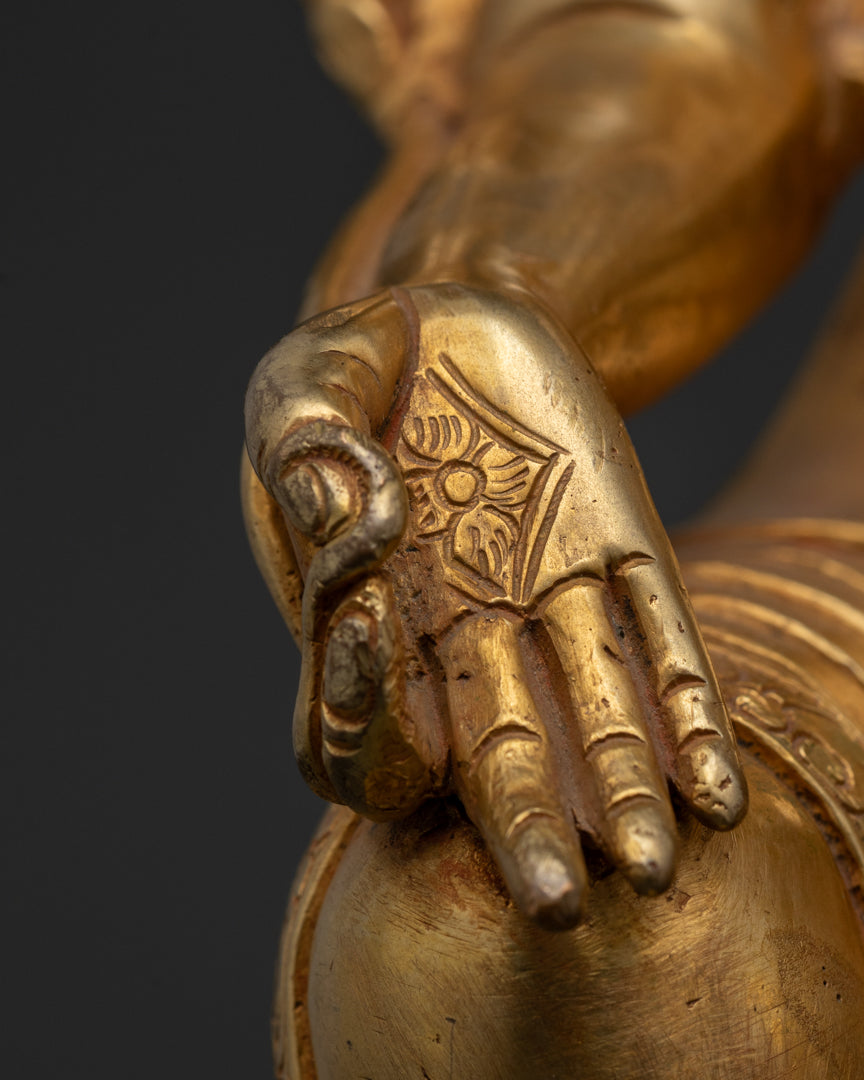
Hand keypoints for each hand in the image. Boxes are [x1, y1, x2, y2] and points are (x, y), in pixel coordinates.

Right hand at [246, 283, 746, 927]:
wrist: (465, 319)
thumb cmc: (366, 365)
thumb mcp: (308, 379)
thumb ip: (305, 444)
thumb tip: (347, 506)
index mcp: (364, 615)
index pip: (356, 728)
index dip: (359, 704)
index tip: (367, 616)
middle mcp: (461, 633)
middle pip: (492, 758)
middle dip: (521, 829)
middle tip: (558, 906)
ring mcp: (549, 598)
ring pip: (592, 720)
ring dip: (623, 795)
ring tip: (655, 869)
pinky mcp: (624, 546)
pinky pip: (663, 644)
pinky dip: (690, 714)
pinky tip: (719, 790)